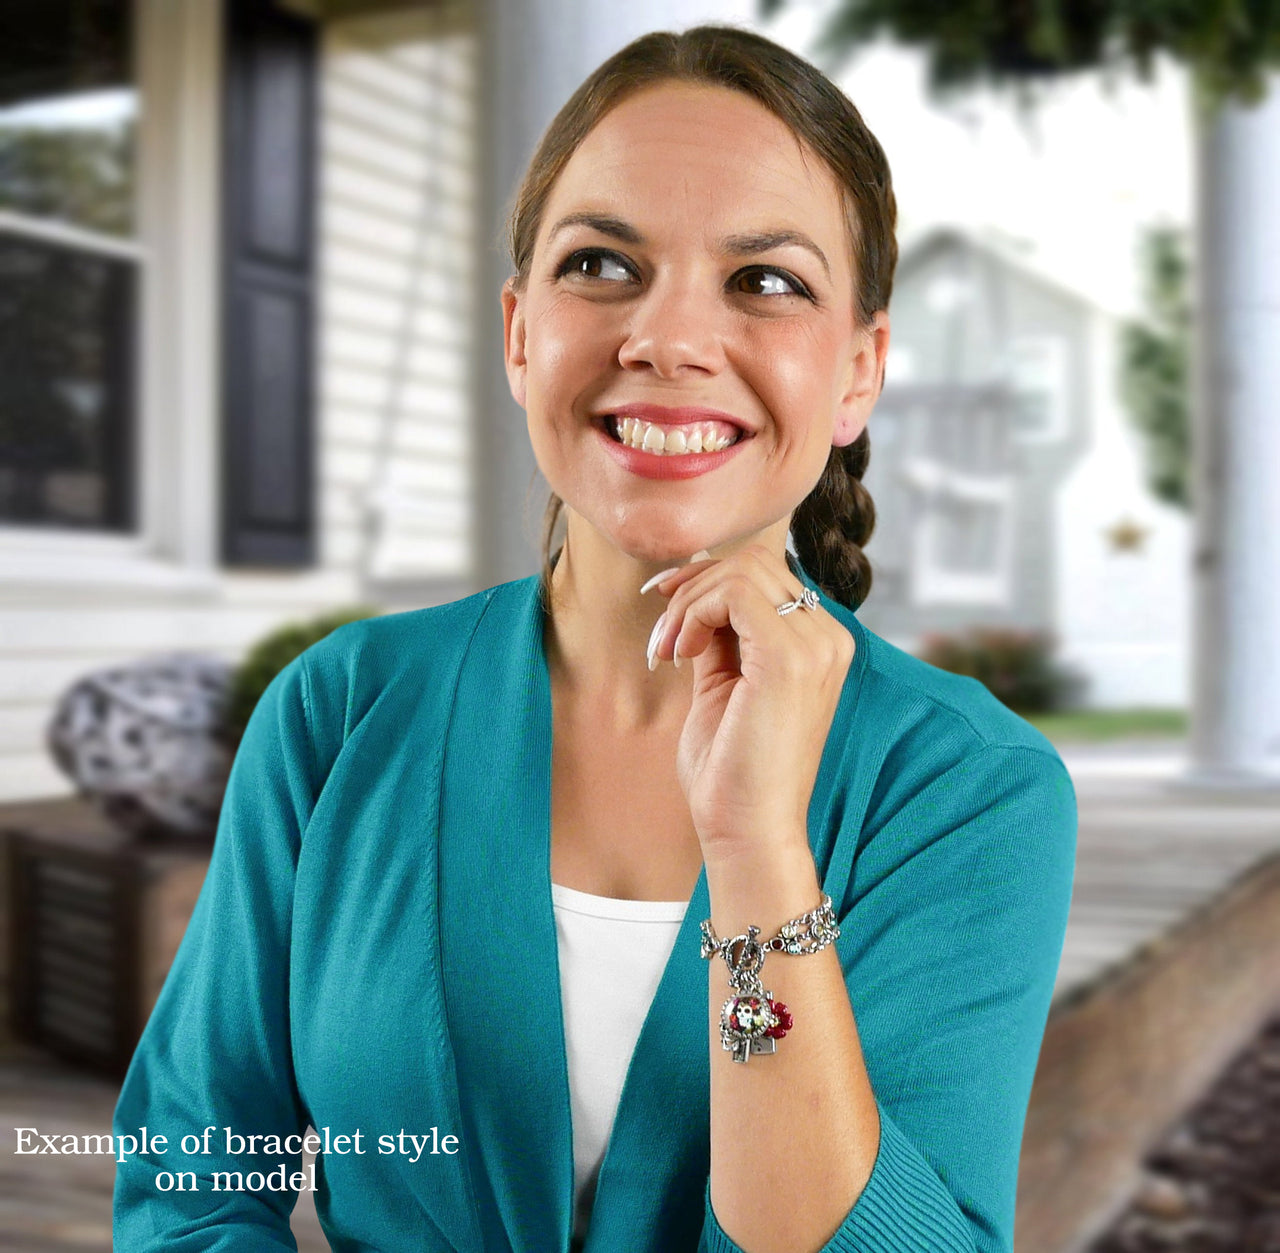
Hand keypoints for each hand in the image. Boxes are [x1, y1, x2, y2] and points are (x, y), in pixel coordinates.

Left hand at [643, 545, 854, 860]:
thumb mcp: (722, 683)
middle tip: (663, 640)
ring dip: (687, 603)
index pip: (764, 574)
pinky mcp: (790, 657)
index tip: (665, 609)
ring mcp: (816, 645)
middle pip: (751, 563)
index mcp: (820, 644)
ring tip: (667, 651)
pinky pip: (732, 591)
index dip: (706, 580)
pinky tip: (678, 654)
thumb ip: (719, 634)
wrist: (747, 829)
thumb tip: (693, 587)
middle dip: (692, 589)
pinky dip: (692, 611)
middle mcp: (829, 638)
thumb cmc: (732, 770)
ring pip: (739, 571)